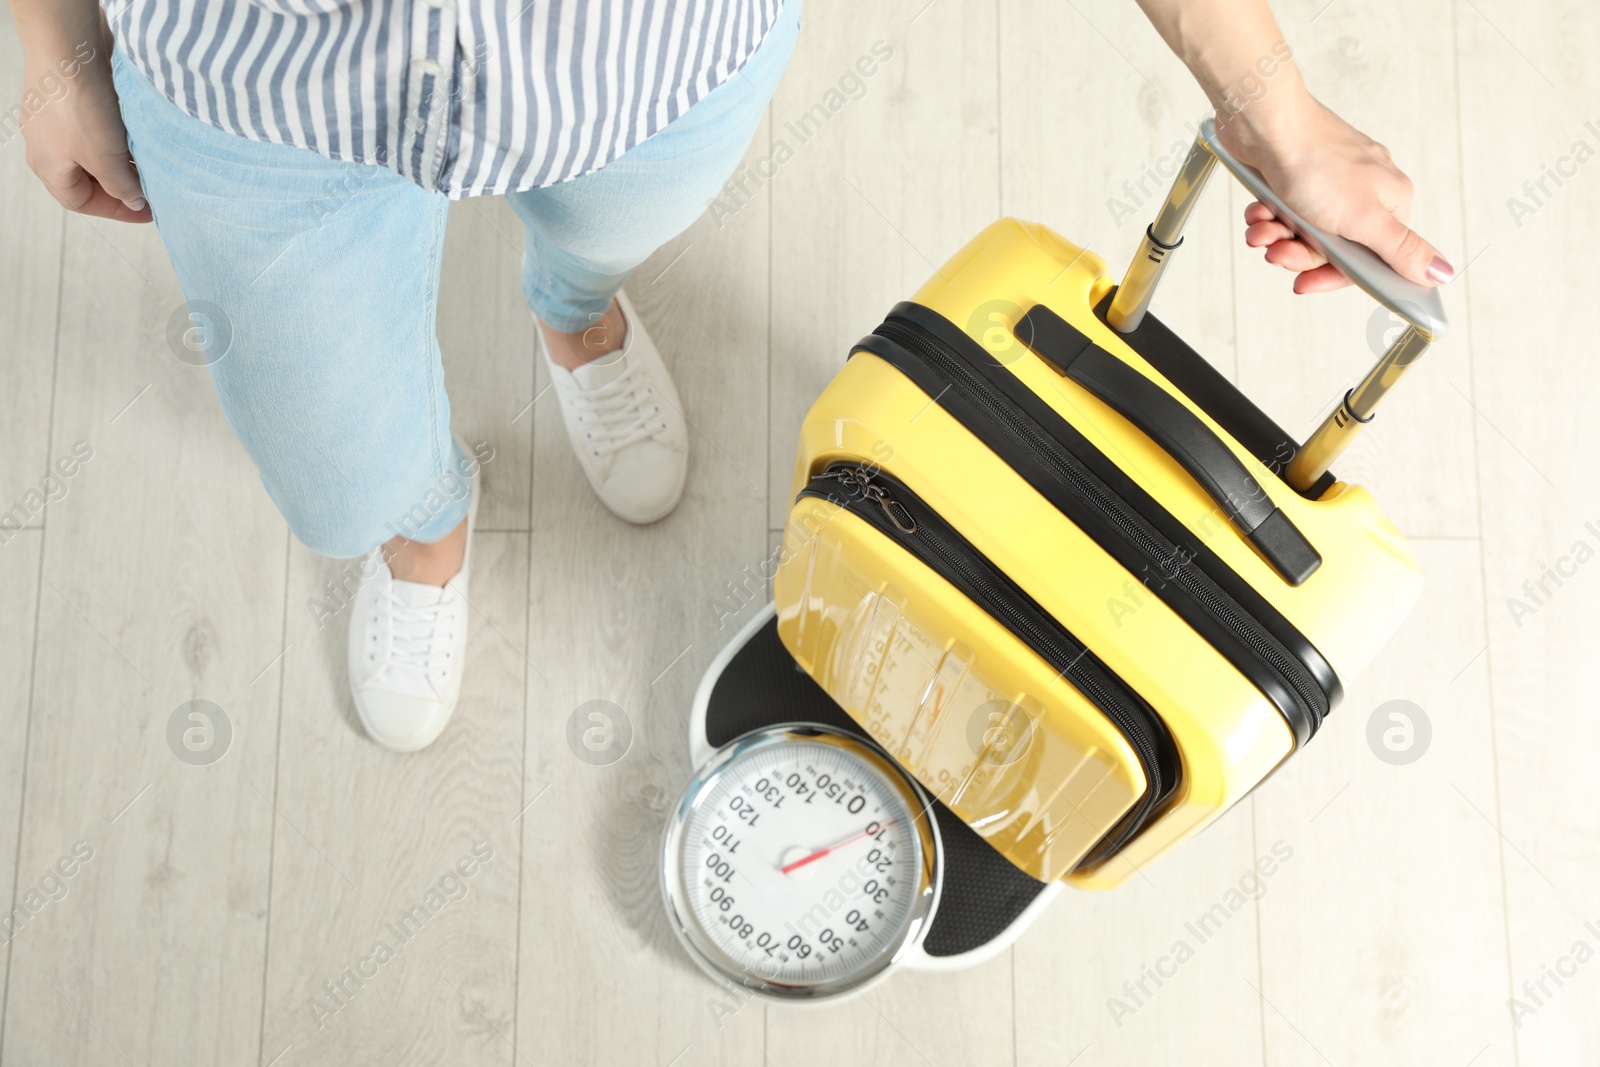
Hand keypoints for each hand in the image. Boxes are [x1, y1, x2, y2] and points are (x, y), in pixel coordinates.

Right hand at [19, 27, 151, 223]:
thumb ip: (120, 185)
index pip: (80, 202)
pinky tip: (140, 134)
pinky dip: (120, 135)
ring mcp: (58, 119)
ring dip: (122, 160)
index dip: (115, 210)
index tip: (147, 210)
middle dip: (119, 184)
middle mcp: (47, 143)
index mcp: (47, 165)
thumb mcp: (105, 158)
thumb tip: (134, 200)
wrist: (71, 48)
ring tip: (150, 162)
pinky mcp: (72, 97)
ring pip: (95, 151)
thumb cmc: (78, 106)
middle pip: (87, 177)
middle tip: (151, 187)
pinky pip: (98, 126)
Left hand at [1215, 94, 1450, 293]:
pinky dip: (1267, 217)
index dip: (1333, 276)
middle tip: (1277, 252)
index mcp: (1390, 202)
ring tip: (1263, 229)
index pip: (1369, 259)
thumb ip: (1401, 249)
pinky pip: (1283, 213)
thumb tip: (1442, 273)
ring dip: (1277, 236)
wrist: (1267, 123)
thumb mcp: (1364, 218)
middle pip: (1330, 248)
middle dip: (1297, 253)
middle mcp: (1364, 192)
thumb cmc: (1316, 165)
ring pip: (1302, 232)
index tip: (1305, 284)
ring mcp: (1330, 183)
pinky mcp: (1299, 177)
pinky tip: (1258, 213)